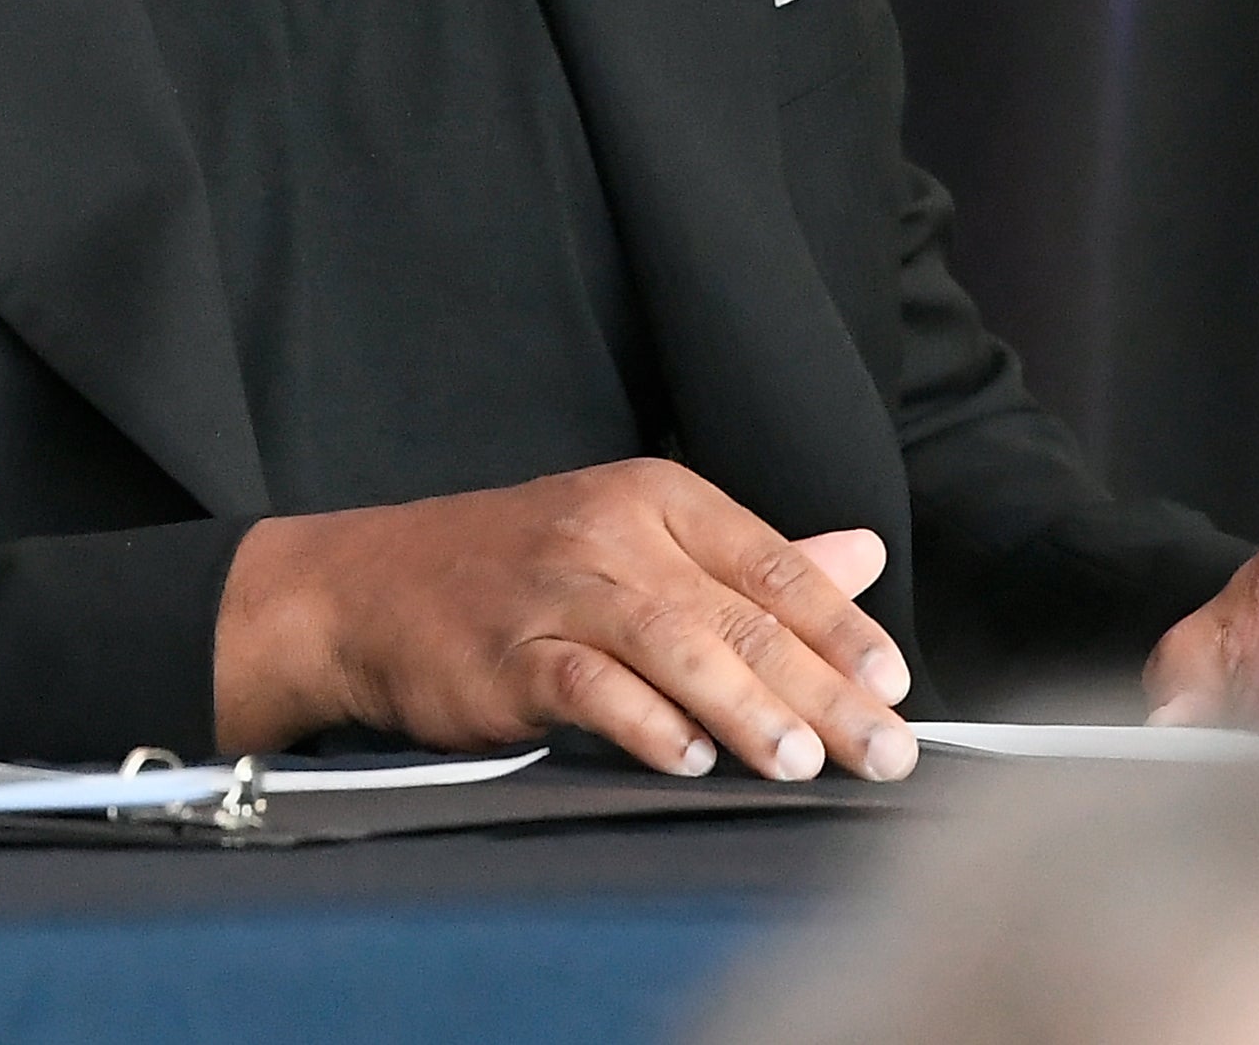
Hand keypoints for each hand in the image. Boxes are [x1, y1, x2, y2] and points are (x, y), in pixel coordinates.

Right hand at [212, 459, 917, 780]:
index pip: (769, 560)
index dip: (839, 625)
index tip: (896, 683)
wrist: (362, 591)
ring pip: (674, 646)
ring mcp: (555, 592)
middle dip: (821, 688)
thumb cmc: (510, 573)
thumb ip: (748, 559)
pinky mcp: (508, 653)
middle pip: (736, 613)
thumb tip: (861, 557)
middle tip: (885, 748)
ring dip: (746, 707)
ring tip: (802, 760)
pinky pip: (589, 686)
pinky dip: (644, 722)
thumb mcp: (632, 540)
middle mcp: (609, 534)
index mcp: (652, 498)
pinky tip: (688, 757)